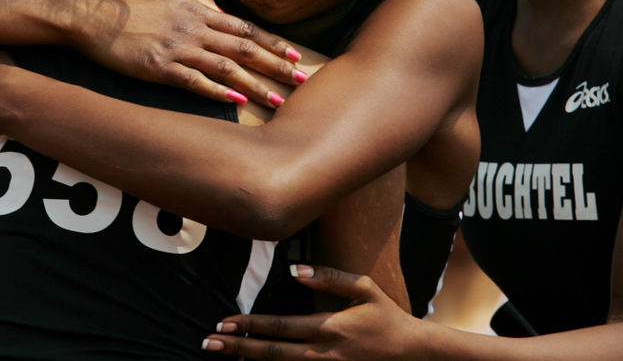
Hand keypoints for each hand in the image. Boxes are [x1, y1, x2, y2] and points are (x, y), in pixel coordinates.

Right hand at [78, 0, 303, 107]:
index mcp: (198, 11)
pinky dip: (218, 92)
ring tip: (277, 100)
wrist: (93, 14)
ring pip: (226, 68)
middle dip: (276, 66)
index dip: (272, 42)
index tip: (294, 54)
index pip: (245, 29)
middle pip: (244, 50)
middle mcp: (194, 29)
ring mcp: (178, 48)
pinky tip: (236, 102)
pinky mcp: (159, 67)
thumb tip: (219, 8)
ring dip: (255, 85)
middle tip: (302, 80)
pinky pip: (195, 82)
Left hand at [202, 265, 419, 359]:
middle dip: (238, 348)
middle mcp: (325, 353)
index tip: (225, 322)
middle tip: (209, 341)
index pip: (282, 327)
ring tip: (223, 353)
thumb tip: (294, 271)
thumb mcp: (364, 287)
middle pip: (273, 354)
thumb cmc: (386, 316)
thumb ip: (329, 277)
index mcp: (331, 328)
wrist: (413, 354)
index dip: (251, 325)